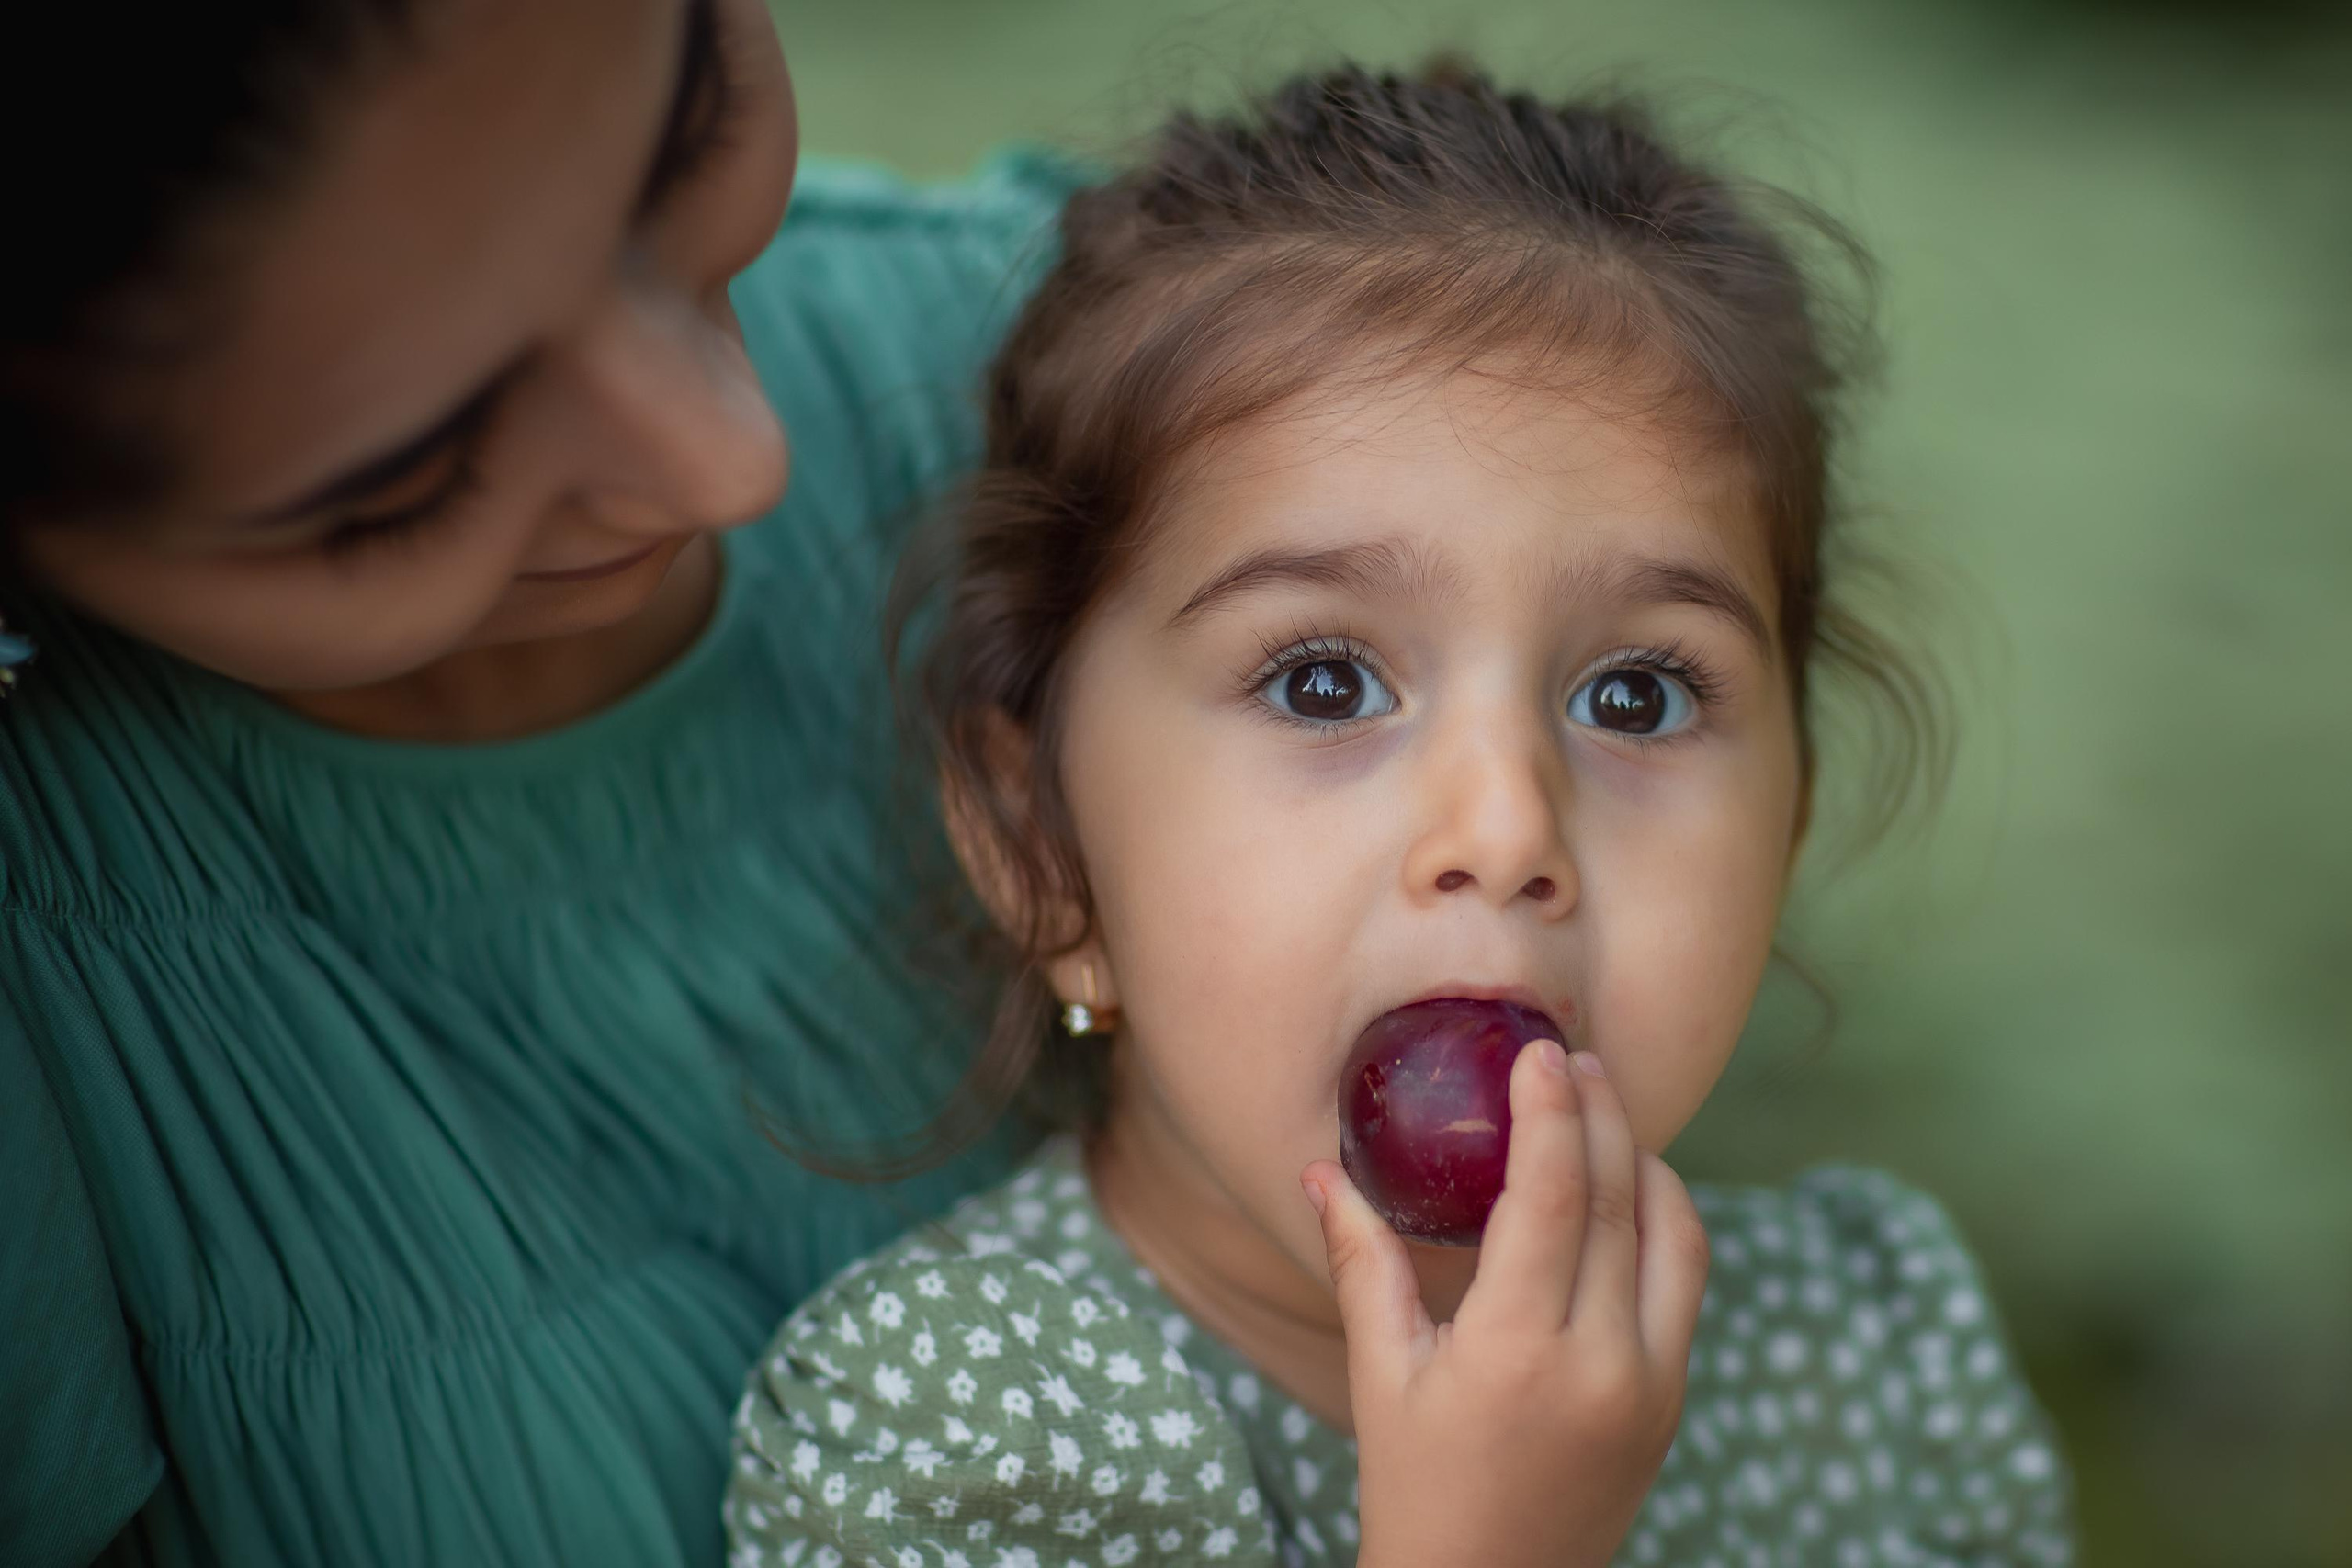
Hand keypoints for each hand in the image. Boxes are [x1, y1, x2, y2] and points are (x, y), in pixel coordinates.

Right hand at [1303, 1040, 1708, 1567]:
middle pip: (1622, 1200)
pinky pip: (1686, 1285)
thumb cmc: (1417, 1488)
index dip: (1550, 1112)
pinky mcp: (1673, 1403)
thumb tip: (1318, 1168)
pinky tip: (1628, 1193)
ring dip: (1646, 1162)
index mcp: (1517, 1350)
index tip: (1540, 1052)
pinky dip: (1665, 1222)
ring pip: (1677, 1237)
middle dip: (1602, 1114)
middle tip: (1574, 1056)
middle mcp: (1601, 1362)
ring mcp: (1652, 1385)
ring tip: (1606, 1113)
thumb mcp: (1381, 1375)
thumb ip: (1361, 1263)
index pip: (1553, 1196)